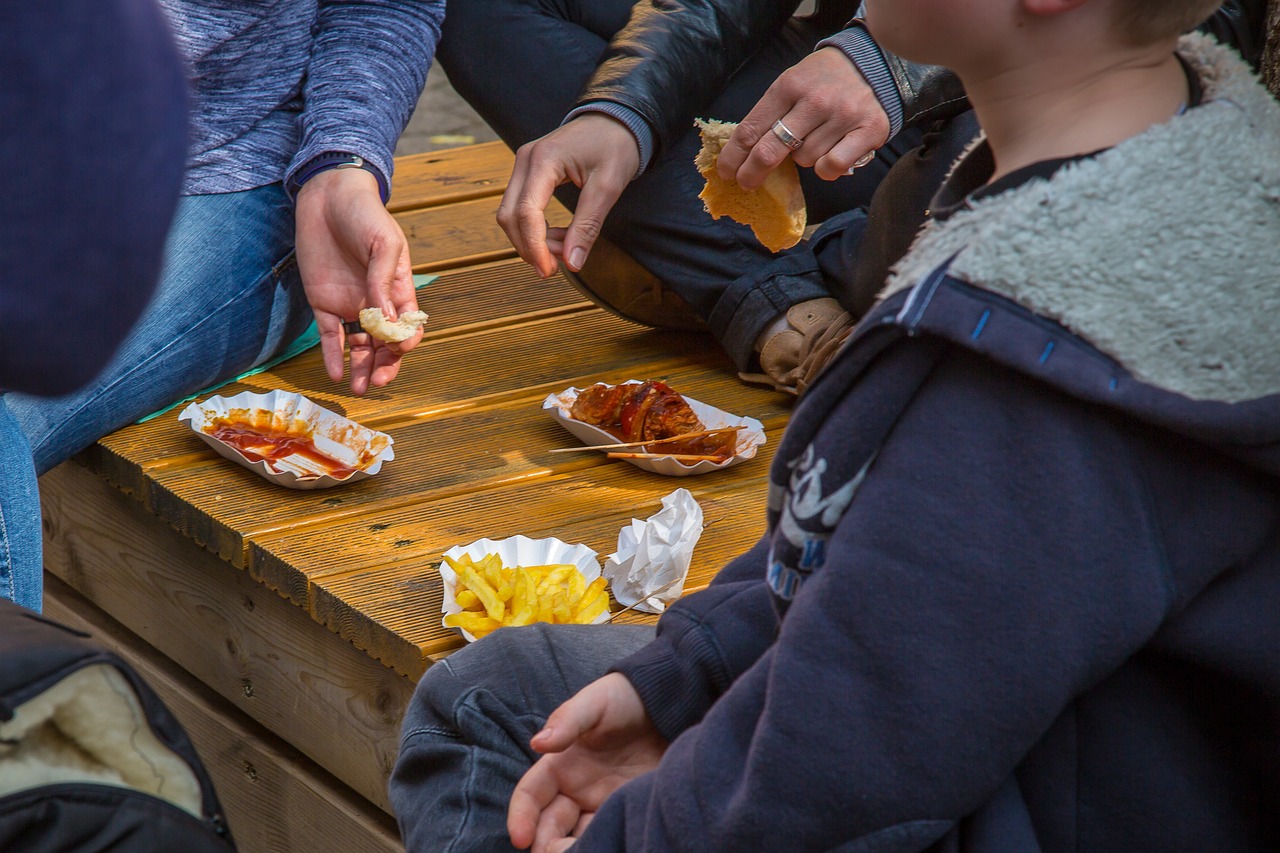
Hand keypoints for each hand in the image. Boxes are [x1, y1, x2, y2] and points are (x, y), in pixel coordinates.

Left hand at [294, 167, 419, 395]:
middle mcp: (376, 304)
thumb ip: (383, 283)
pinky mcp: (323, 304)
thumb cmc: (365, 216)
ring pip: (360, 347)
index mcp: (398, 290)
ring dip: (361, 368)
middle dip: (384, 366)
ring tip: (359, 389)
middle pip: (384, 344)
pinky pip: (330, 337)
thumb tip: (388, 322)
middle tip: (376, 381)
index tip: (398, 349)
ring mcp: (349, 306)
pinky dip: (333, 356)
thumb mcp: (383, 244)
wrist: (328, 197)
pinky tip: (336, 374)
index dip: (405, 342)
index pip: (407, 326)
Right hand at [496, 113, 639, 278]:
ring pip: (510, 215)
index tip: (548, 272)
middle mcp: (526, 160)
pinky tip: (558, 237)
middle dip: (530, 247)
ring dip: (531, 240)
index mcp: (544, 160)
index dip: (534, 248)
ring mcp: (523, 165)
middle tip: (558, 266)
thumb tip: (573, 263)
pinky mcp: (528, 173)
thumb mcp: (608, 188)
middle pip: (510, 217)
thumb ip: (588, 226)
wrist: (615, 120)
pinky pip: (520, 208)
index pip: (527, 213)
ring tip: (564, 249)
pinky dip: (534, 229)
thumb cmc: (615, 146)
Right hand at [508, 673, 666, 852]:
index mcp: (560, 765)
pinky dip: (602, 846)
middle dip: (545, 846)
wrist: (669, 707)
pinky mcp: (626, 812)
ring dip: (571, 851)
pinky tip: (608, 848)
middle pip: (548, 827)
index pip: (530, 796)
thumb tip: (539, 743)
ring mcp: (601, 804)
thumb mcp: (596, 702)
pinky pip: (607, 837)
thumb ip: (568, 721)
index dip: (520, 817)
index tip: (521, 838)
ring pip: (575, 839)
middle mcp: (576, 790)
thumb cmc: (625, 699)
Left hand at [716, 47, 890, 189]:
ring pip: (803, 160)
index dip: (733, 156)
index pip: (750, 129)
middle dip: (751, 173)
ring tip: (815, 139)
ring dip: (803, 158)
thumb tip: (743, 153)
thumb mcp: (791, 83)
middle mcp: (814, 101)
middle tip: (746, 183)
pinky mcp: (867, 130)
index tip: (726, 172)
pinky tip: (830, 155)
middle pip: (769, 151)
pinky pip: (831, 167)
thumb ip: (770, 112)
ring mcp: (842, 116)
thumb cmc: (822, 80)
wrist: (872, 63)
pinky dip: (826, 168)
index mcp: (788, 86)